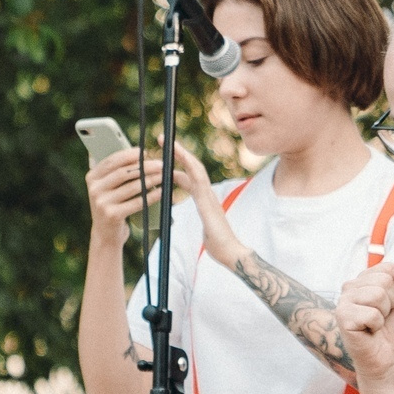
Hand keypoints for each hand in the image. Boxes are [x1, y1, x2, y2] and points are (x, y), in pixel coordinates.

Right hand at [87, 147, 163, 246]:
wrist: (105, 235)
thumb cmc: (111, 205)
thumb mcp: (106, 188)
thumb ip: (112, 171)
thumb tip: (134, 150)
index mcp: (91, 178)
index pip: (112, 161)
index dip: (129, 154)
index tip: (144, 151)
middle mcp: (94, 189)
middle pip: (123, 173)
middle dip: (144, 166)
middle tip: (160, 163)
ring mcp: (102, 203)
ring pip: (132, 187)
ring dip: (151, 180)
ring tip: (163, 176)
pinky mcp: (113, 215)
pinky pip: (137, 202)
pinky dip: (151, 196)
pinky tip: (161, 191)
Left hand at [162, 142, 239, 262]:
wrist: (231, 253)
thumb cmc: (218, 244)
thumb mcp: (205, 228)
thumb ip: (203, 218)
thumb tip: (203, 219)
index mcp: (203, 199)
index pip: (188, 177)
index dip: (176, 166)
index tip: (164, 158)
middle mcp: (207, 194)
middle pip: (192, 167)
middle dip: (178, 153)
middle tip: (163, 140)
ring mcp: (209, 197)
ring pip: (196, 169)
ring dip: (183, 155)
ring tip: (170, 144)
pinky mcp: (209, 204)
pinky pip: (199, 182)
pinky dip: (191, 168)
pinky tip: (183, 159)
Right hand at [337, 263, 393, 380]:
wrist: (389, 354)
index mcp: (366, 277)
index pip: (390, 268)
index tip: (393, 304)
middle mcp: (352, 285)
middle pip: (384, 280)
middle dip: (392, 301)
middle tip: (384, 316)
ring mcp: (344, 300)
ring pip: (376, 294)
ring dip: (384, 313)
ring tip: (377, 323)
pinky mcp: (342, 317)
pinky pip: (370, 313)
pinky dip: (376, 325)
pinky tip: (369, 330)